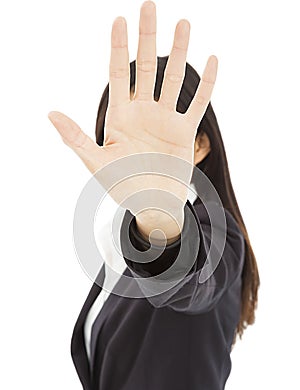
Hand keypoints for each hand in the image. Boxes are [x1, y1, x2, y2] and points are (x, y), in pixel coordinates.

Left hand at [48, 1, 216, 238]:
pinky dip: (206, 84)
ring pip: (173, 79)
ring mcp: (165, 120)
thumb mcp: (96, 163)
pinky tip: (211, 60)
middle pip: (146, 68)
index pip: (118, 74)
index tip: (119, 19)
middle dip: (147, 38)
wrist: (151, 205)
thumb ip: (76, 137)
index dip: (118, 47)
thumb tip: (49, 113)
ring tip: (183, 23)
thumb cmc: (121, 186)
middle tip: (150, 5)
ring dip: (179, 52)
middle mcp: (143, 112)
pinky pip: (197, 104)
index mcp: (120, 116)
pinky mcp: (184, 131)